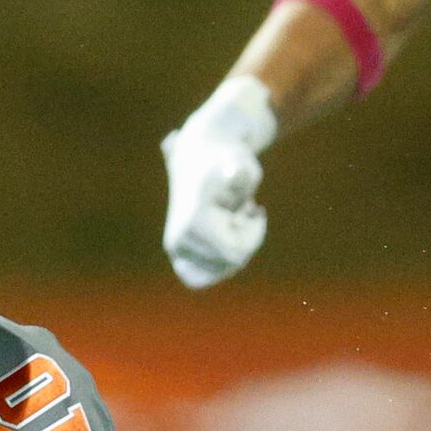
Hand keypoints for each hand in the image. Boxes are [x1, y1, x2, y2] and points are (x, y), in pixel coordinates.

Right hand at [161, 76, 276, 287]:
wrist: (200, 152)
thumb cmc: (228, 160)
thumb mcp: (242, 164)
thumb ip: (242, 172)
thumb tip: (236, 174)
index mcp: (194, 224)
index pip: (235, 254)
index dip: (254, 234)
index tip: (254, 208)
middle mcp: (178, 240)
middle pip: (230, 264)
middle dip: (246, 239)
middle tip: (242, 210)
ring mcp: (175, 248)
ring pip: (218, 271)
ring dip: (234, 248)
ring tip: (233, 219)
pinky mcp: (177, 252)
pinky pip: (199, 278)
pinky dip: (219, 263)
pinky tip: (226, 236)